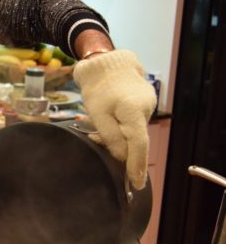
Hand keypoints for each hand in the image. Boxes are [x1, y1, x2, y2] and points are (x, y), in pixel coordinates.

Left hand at [73, 49, 156, 189]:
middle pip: (135, 139)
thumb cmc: (96, 86)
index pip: (138, 145)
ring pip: (133, 130)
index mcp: (133, 111)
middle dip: (120, 148)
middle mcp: (145, 108)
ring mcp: (147, 104)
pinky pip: (133, 121)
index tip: (136, 184)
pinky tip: (107, 120)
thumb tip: (121, 157)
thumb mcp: (97, 114)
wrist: (104, 59)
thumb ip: (110, 137)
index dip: (136, 166)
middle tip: (100, 146)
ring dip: (118, 135)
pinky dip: (121, 126)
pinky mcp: (144, 101)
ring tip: (96, 128)